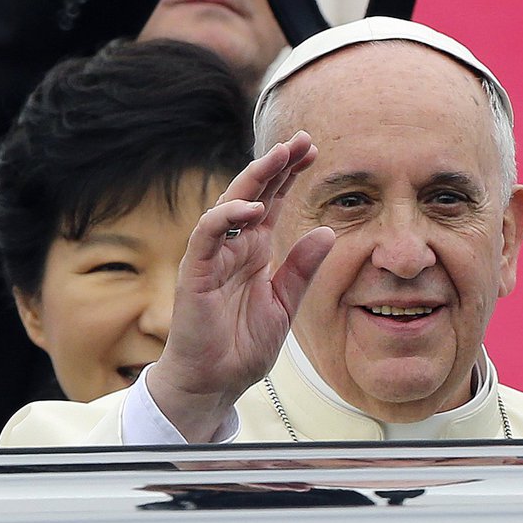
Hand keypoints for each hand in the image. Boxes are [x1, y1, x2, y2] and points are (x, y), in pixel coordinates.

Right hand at [147, 131, 334, 441]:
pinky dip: (226, 218)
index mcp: (256, 251)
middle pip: (253, 194)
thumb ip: (303, 268)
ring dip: (253, 180)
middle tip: (300, 141)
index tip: (312, 151)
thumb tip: (327, 231)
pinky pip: (206, 237)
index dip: (289, 175)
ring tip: (279, 157)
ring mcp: (213, 258)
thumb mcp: (285, 303)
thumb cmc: (243, 345)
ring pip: (229, 206)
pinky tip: (251, 207)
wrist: (215, 382)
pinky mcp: (196, 274)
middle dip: (276, 165)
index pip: (272, 202)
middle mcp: (234, 247)